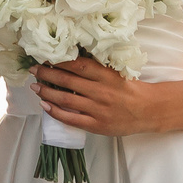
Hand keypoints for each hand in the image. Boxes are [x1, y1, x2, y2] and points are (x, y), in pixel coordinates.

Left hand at [33, 55, 166, 137]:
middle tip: (34, 70)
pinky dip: (56, 112)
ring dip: (47, 92)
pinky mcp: (96, 124)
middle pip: (67, 81)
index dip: (59, 61)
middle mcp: (100, 91)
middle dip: (47, 74)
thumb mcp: (117, 73)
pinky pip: (71, 119)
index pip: (78, 65)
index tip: (45, 57)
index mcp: (106, 76)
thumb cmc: (132, 89)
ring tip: (35, 87)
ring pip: (66, 99)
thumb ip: (97, 69)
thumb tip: (72, 60)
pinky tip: (45, 106)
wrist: (149, 111)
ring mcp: (97, 109)